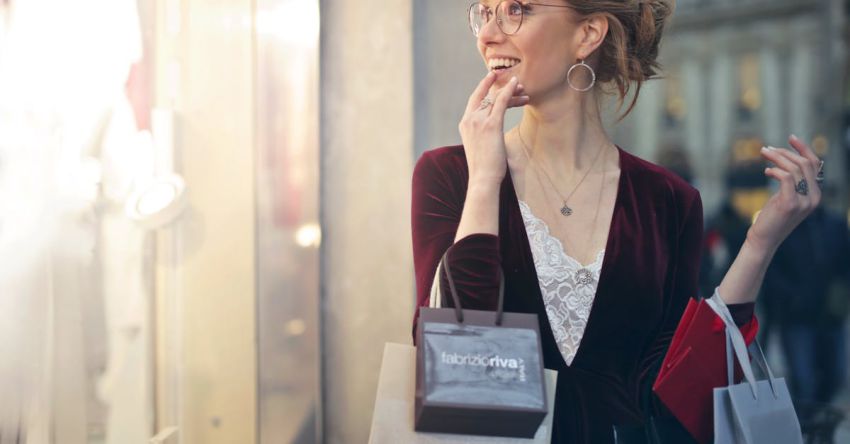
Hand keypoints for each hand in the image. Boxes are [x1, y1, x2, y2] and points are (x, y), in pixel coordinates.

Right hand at [458, 72, 528, 187]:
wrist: (482, 178)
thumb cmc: (484, 167)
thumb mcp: (480, 146)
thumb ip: (483, 135)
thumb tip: (492, 135)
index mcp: (465, 124)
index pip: (474, 101)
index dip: (483, 88)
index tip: (492, 80)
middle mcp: (469, 120)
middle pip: (483, 95)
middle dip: (494, 82)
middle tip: (506, 76)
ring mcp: (478, 121)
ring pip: (494, 97)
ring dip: (508, 89)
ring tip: (521, 86)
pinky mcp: (491, 125)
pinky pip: (500, 101)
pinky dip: (509, 91)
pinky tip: (517, 85)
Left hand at [747, 135, 822, 252]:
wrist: (764, 239)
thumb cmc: (772, 217)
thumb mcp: (786, 196)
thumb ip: (792, 182)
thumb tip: (785, 158)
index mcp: (816, 194)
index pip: (814, 164)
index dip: (803, 148)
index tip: (790, 137)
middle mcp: (814, 198)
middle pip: (804, 164)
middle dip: (784, 152)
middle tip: (766, 149)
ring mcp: (804, 201)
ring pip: (794, 169)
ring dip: (776, 158)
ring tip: (763, 154)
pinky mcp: (790, 204)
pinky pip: (785, 178)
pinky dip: (775, 171)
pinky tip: (766, 172)